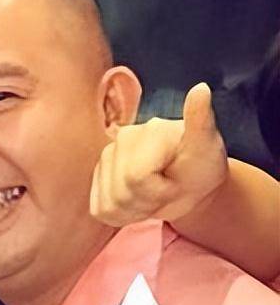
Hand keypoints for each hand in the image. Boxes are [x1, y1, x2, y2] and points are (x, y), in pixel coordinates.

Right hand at [90, 83, 228, 226]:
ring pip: (112, 204)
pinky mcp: (96, 179)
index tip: (177, 182)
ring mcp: (104, 159)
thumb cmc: (201, 166)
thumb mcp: (207, 148)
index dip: (161, 191)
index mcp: (146, 132)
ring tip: (155, 195)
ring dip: (139, 210)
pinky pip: (101, 209)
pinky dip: (123, 215)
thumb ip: (200, 120)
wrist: (190, 183)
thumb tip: (201, 88)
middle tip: (169, 190)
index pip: (137, 178)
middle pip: (123, 194)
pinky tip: (139, 201)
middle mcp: (119, 141)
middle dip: (151, 202)